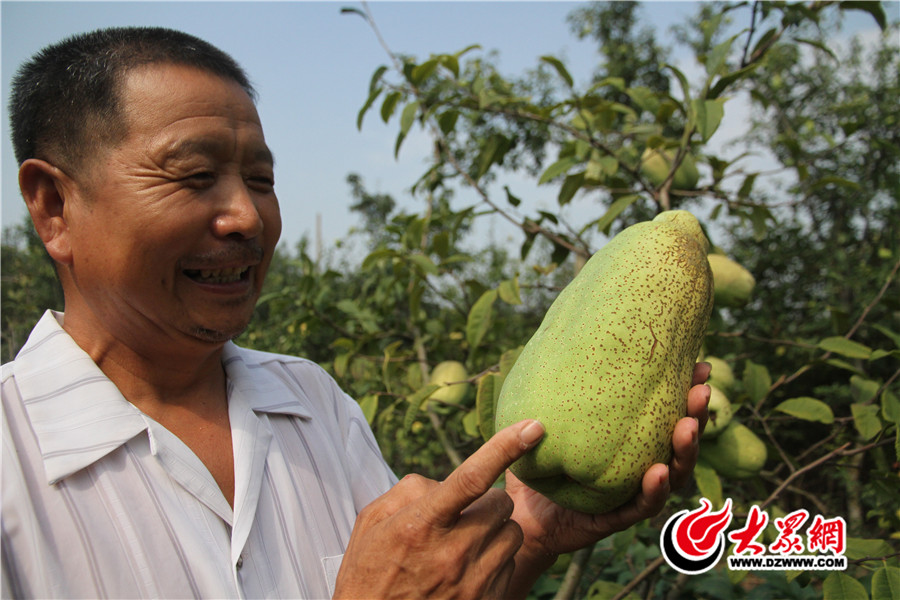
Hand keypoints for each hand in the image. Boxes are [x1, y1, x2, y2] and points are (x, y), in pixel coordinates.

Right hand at [333, 419, 546, 599]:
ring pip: (512, 535)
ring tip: (464, 544)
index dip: (506, 447)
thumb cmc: (369, 575)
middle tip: (463, 515)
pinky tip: (467, 571)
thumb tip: (444, 482)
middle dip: (488, 501)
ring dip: (495, 531)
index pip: (471, 477)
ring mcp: (473, 581)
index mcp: (422, 524)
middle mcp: (453, 552)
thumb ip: (409, 491)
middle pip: (502, 505)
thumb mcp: (371, 524)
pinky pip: (510, 565)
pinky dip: (495, 560)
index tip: (533, 426)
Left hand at [506, 363, 711, 584]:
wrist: (516, 507)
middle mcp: (636, 465)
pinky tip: (657, 472)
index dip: (686, 390)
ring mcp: (629, 493)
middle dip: (695, 415)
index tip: (700, 365)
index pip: (665, 412)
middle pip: (677, 441)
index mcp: (630, 440)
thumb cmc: (534, 453)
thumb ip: (558, 385)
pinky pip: (639, 507)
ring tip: (687, 426)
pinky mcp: (614, 519)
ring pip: (670, 475)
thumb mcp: (546, 414)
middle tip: (701, 389)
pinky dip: (652, 491)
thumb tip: (561, 335)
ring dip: (682, 452)